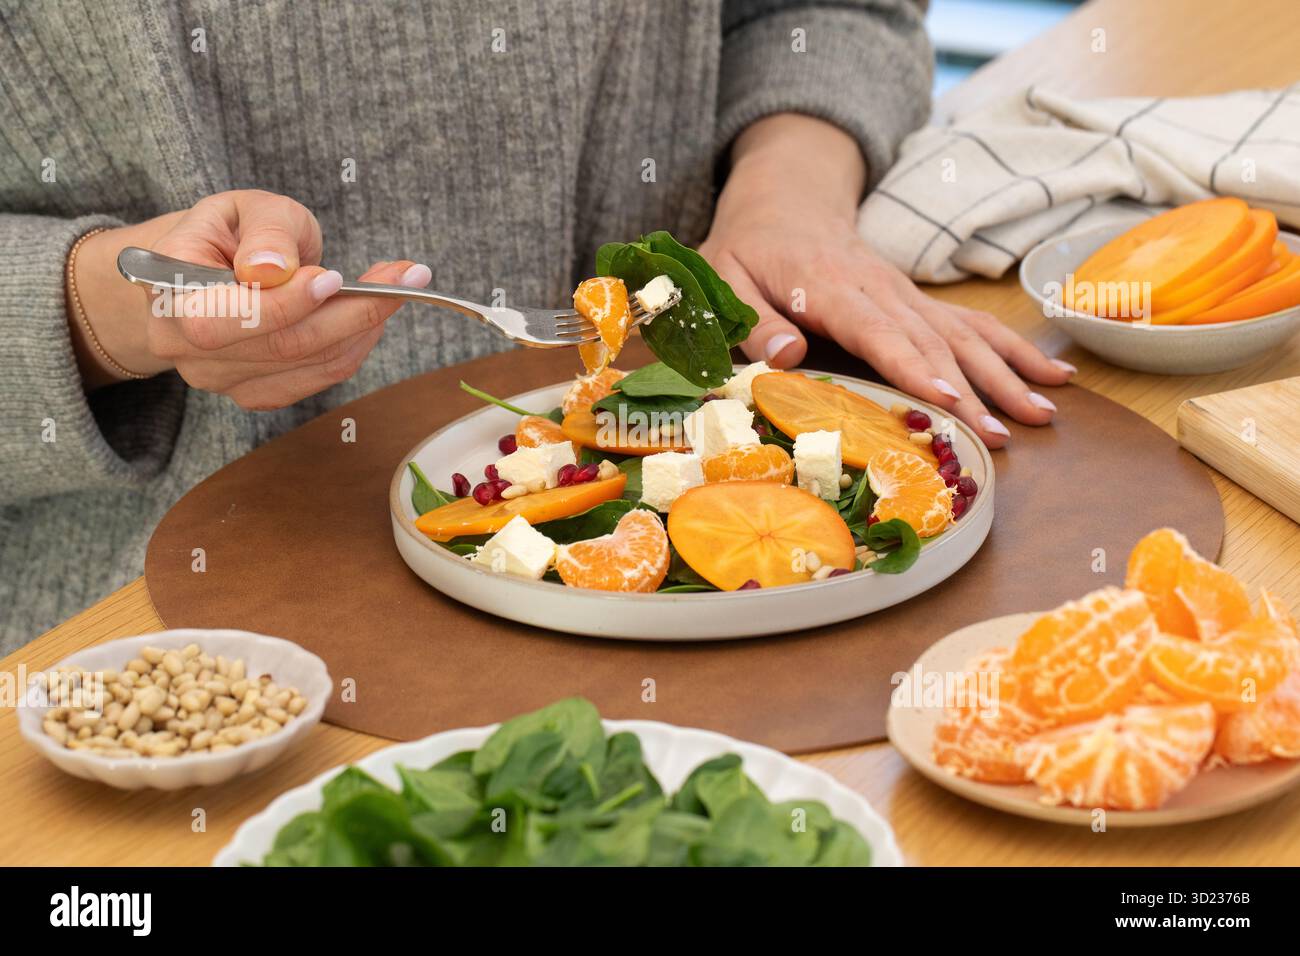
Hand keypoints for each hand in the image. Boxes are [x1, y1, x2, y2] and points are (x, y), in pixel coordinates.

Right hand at [69, 190, 430, 408]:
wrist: (210, 267)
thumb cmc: (232, 232)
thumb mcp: (248, 208)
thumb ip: (264, 233)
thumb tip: (270, 268)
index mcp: (169, 292)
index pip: (223, 319)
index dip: (285, 305)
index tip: (335, 278)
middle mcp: (183, 346)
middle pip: (278, 347)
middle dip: (349, 315)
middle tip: (400, 279)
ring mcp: (218, 377)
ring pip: (306, 365)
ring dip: (363, 328)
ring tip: (395, 287)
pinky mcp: (253, 393)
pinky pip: (316, 379)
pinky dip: (354, 347)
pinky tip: (371, 317)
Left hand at [700, 115, 1074, 447]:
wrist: (785, 201)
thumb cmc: (747, 250)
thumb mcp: (725, 280)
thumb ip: (753, 321)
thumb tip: (788, 355)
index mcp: (830, 287)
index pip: (877, 330)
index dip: (913, 366)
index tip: (946, 401)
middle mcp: (879, 289)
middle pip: (933, 341)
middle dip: (972, 390)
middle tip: (1003, 436)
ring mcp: (906, 294)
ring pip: (964, 333)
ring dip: (1006, 373)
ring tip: (1044, 414)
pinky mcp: (918, 301)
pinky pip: (971, 324)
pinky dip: (1013, 349)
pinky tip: (1052, 375)